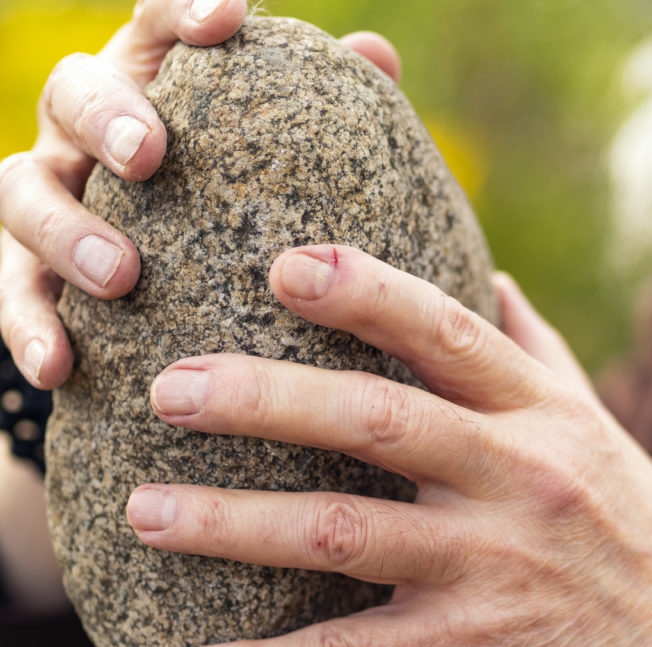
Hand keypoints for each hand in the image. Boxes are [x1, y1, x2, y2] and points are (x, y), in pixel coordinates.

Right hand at [0, 0, 399, 389]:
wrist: (189, 281)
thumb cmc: (248, 198)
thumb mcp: (288, 157)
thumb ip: (327, 105)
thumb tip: (376, 55)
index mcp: (154, 82)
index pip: (157, 23)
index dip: (184, 7)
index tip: (228, 18)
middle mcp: (89, 128)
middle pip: (73, 93)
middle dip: (106, 117)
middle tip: (152, 156)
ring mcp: (52, 194)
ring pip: (20, 189)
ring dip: (64, 229)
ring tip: (119, 275)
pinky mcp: (28, 271)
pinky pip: (12, 293)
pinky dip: (29, 327)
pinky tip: (60, 366)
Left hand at [126, 245, 651, 646]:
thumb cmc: (649, 538)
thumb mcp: (601, 432)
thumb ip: (536, 352)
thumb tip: (485, 277)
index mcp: (548, 415)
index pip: (449, 334)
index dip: (365, 292)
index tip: (282, 264)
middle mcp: (521, 476)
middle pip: (377, 419)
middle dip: (265, 397)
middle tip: (169, 388)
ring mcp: (498, 563)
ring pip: (343, 533)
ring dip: (232, 524)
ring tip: (145, 515)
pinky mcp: (478, 646)